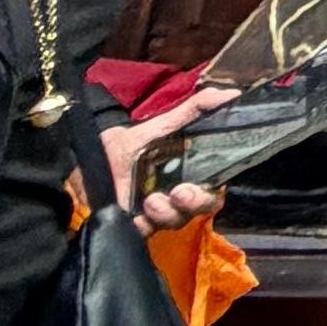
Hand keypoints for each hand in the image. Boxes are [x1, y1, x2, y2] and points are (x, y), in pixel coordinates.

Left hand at [103, 88, 226, 232]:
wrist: (95, 157)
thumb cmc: (135, 143)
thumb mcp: (164, 123)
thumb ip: (196, 108)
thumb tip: (232, 93)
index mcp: (193, 176)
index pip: (215, 189)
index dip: (216, 190)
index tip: (212, 183)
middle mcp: (180, 198)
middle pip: (200, 209)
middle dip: (194, 203)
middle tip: (181, 192)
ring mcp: (159, 214)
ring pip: (174, 222)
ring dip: (166, 213)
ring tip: (151, 201)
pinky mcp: (136, 226)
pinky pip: (145, 232)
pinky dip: (142, 225)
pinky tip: (135, 217)